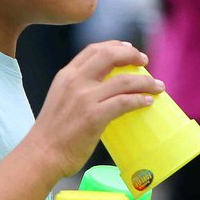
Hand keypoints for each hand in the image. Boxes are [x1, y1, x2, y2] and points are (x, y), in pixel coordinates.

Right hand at [28, 41, 164, 178]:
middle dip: (132, 55)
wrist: (41, 155)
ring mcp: (85, 98)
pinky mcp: (94, 116)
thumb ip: (77, 90)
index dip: (115, 45)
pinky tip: (148, 102)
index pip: (94, 50)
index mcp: (66, 75)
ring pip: (124, 81)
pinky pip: (124, 102)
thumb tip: (104, 90)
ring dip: (145, 82)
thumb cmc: (52, 133)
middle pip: (110, 55)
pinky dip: (140, 100)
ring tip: (158, 86)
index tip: (129, 49)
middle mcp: (75, 81)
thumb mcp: (60, 99)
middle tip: (145, 62)